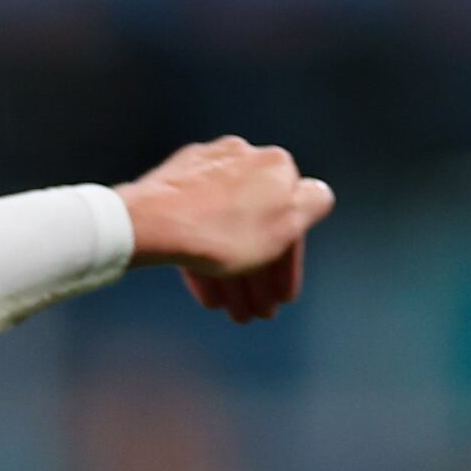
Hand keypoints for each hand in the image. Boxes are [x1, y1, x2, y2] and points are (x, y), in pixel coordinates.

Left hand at [114, 139, 333, 325]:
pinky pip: (196, 224)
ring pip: (225, 229)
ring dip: (232, 275)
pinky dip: (205, 258)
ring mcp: (204, 168)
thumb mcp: (286, 225)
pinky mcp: (171, 184)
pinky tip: (205, 293)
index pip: (292, 220)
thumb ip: (312, 204)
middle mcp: (242, 156)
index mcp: (275, 164)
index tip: (281, 299)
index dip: (288, 266)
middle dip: (257, 276)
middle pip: (256, 227)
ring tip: (229, 311)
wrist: (151, 223)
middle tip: (253, 313)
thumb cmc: (223, 231)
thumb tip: (319, 194)